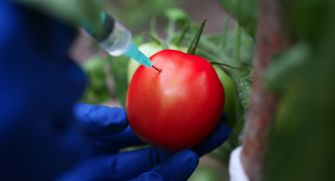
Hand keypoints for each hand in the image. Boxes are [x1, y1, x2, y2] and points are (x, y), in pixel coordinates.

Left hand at [59, 103, 230, 180]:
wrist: (30, 168)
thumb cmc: (44, 146)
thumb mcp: (70, 128)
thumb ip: (96, 121)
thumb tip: (126, 118)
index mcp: (105, 145)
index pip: (144, 134)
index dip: (169, 122)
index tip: (195, 108)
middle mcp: (116, 164)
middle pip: (160, 151)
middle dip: (191, 138)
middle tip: (218, 123)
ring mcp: (119, 180)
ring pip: (160, 170)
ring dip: (189, 155)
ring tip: (213, 137)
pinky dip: (168, 175)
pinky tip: (188, 159)